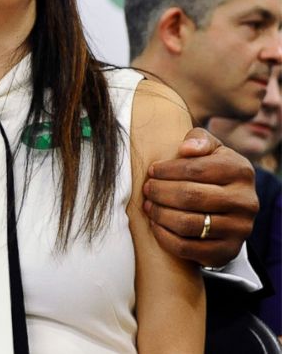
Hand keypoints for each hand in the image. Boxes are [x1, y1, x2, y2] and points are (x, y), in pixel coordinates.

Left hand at [142, 127, 257, 266]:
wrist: (228, 210)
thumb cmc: (211, 173)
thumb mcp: (210, 151)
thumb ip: (198, 140)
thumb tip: (186, 148)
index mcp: (241, 171)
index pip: (196, 169)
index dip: (167, 170)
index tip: (151, 171)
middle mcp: (246, 201)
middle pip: (190, 196)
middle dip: (160, 192)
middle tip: (146, 189)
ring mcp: (239, 229)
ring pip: (187, 223)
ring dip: (159, 214)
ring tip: (148, 205)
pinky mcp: (227, 251)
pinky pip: (187, 248)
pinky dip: (164, 237)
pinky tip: (155, 225)